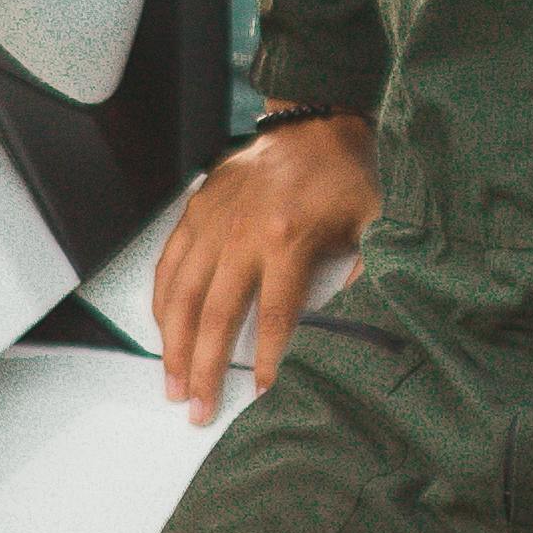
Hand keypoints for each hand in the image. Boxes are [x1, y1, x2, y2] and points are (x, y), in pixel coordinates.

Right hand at [150, 114, 380, 421]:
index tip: (264, 395)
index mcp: (288, 240)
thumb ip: (365, 275)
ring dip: (174, 345)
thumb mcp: (370, 225)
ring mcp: (212, 222)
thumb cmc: (343, 176)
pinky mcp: (196, 210)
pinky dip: (162, 301)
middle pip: (217, 316)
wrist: (313, 123)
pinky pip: (169, 264)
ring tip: (173, 384)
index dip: (271, 360)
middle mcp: (242, 234)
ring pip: (182, 295)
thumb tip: (364, 325)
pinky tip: (162, 331)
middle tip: (198, 409)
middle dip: (206, 369)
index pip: (277, 317)